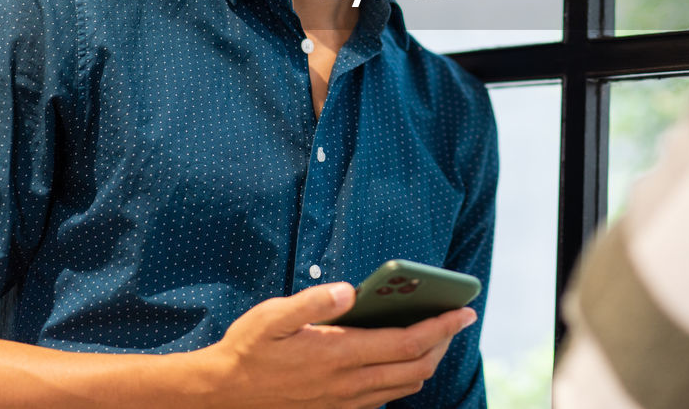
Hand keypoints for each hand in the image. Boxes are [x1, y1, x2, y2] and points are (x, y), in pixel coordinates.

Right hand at [194, 282, 476, 408]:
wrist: (223, 396)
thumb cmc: (248, 349)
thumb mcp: (272, 317)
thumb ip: (313, 302)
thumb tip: (349, 290)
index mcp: (340, 355)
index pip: (408, 343)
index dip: (442, 326)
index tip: (465, 310)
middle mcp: (349, 384)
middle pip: (417, 368)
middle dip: (444, 342)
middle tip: (455, 318)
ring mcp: (345, 402)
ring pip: (406, 387)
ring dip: (427, 361)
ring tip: (434, 334)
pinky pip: (385, 397)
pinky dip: (404, 378)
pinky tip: (398, 358)